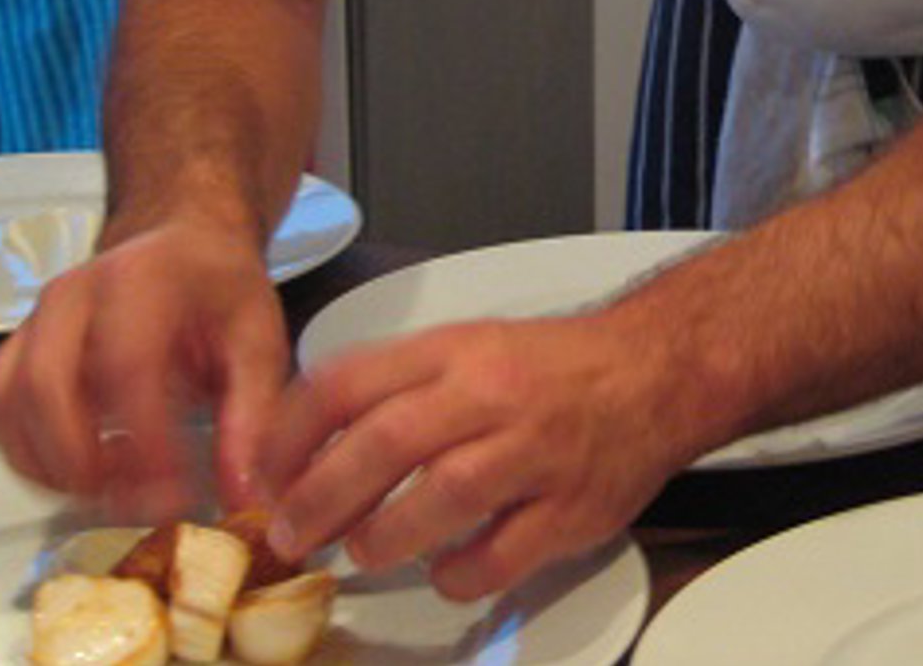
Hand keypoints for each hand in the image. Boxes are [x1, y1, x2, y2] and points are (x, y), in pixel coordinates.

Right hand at [0, 221, 288, 518]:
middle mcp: (72, 295)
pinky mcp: (15, 348)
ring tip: (117, 483)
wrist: (182, 248)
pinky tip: (82, 466)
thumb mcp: (260, 343)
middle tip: (141, 500)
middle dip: (85, 463)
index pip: (124, 365)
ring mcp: (34, 320)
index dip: (144, 441)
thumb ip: (251, 418)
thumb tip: (240, 494)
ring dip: (52, 465)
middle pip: (44, 386)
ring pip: (5, 402)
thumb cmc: (219, 289)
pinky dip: (27, 452)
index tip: (176, 493)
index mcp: (140, 280)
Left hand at [255, 313, 698, 602]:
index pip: (348, 383)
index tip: (265, 475)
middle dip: (321, 498)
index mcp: (455, 351)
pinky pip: (502, 555)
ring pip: (443, 497)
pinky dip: (460, 574)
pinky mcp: (572, 507)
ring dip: (384, 536)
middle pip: (384, 444)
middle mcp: (492, 395)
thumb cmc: (556, 367)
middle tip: (294, 534)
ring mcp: (536, 452)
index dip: (290, 437)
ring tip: (364, 552)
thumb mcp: (470, 347)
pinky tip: (445, 572)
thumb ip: (398, 387)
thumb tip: (311, 444)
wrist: (657, 371)